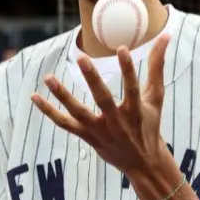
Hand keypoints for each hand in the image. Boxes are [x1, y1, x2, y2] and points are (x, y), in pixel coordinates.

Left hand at [31, 35, 171, 174]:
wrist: (143, 163)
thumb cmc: (149, 124)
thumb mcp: (155, 97)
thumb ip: (157, 66)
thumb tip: (165, 36)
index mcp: (135, 111)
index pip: (132, 87)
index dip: (128, 69)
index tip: (122, 49)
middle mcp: (117, 122)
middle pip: (103, 99)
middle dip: (92, 78)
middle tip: (81, 57)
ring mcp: (99, 130)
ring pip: (78, 113)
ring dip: (62, 96)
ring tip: (48, 77)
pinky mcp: (86, 136)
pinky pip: (64, 123)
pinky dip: (49, 112)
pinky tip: (34, 97)